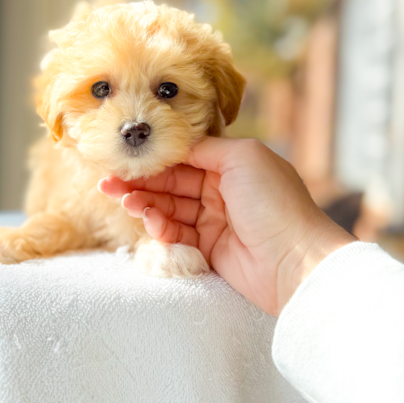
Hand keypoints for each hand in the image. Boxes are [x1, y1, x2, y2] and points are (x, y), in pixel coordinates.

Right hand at [98, 138, 354, 315]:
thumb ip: (206, 146)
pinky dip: (160, 228)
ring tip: (124, 202)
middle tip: (109, 183)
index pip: (185, 156)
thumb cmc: (274, 202)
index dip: (155, 156)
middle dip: (141, 181)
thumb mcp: (242, 157)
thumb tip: (176, 141)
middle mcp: (224, 189)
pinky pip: (176, 234)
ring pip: (170, 208)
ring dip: (145, 204)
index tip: (126, 156)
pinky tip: (149, 222)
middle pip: (173, 182)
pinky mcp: (209, 250)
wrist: (294, 261)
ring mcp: (216, 220)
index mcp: (234, 164)